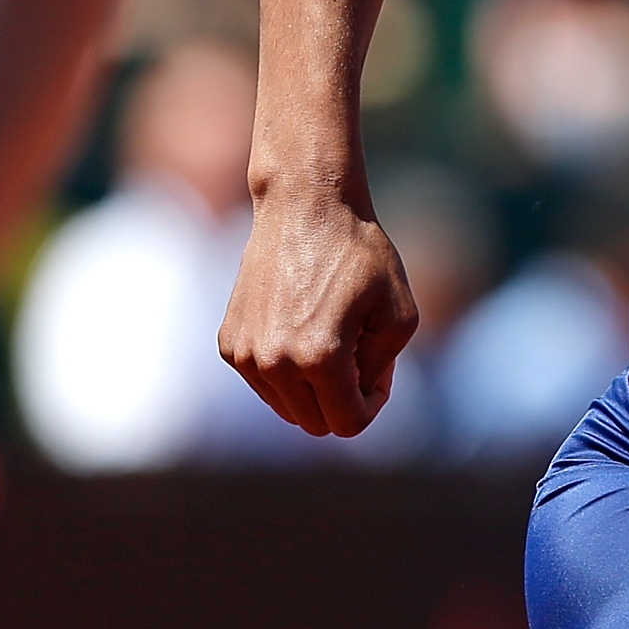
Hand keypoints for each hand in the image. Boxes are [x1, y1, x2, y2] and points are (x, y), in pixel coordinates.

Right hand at [219, 172, 419, 437]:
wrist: (304, 204)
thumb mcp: (399, 312)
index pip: (348, 424)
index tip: (378, 369)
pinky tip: (301, 325)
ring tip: (332, 337)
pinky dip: (287, 369)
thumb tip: (358, 399)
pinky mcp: (229, 344)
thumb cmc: (360, 252)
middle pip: (316, 422)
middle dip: (344, 397)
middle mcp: (275, 362)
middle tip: (359, 351)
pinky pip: (265, 383)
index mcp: (320, 357)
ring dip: (314, 386)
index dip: (372, 404)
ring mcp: (246, 355)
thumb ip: (383, 369)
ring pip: (288, 408)